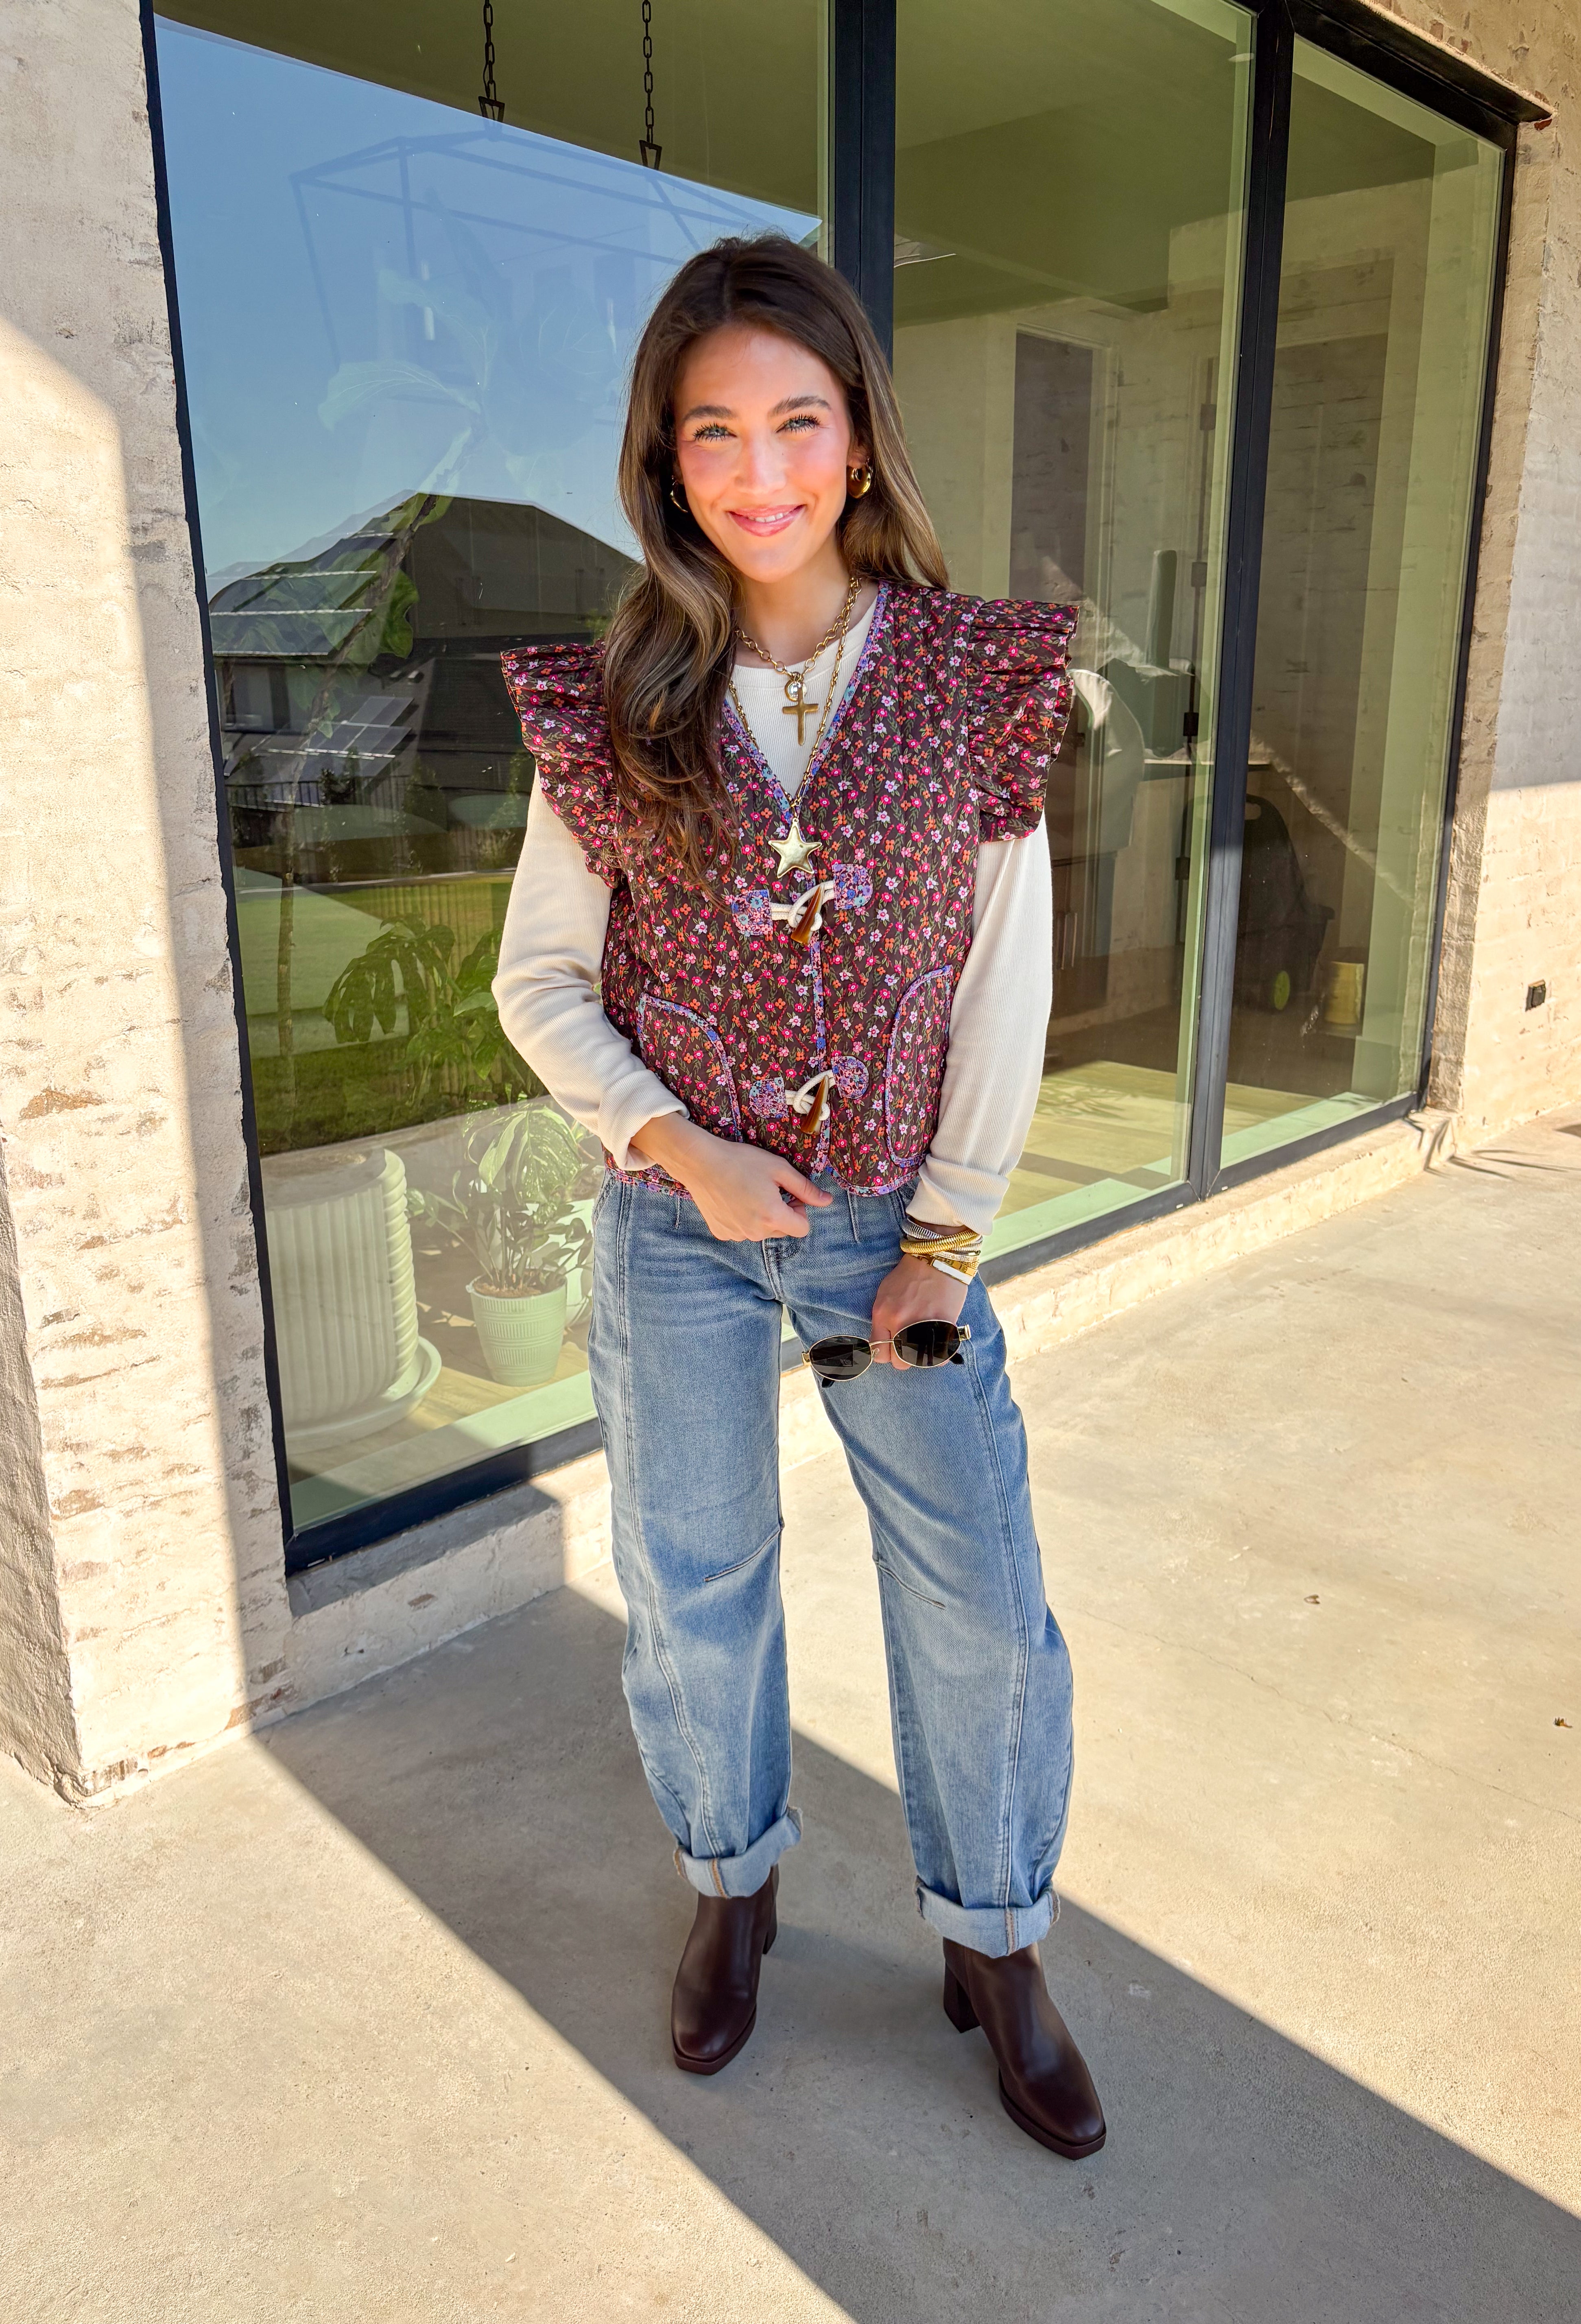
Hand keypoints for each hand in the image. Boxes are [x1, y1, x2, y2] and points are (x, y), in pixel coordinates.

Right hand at [631, 1114, 832, 1241]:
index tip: (789, 1194)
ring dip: (763, 1217)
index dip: (801, 1210)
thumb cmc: (741, 1161)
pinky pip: (743, 1231)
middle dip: (783, 1213)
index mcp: (773, 1216)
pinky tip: (734, 1199)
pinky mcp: (722, 1233)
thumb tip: (827, 1201)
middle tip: (769, 1189)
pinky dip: (743, 1219)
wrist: (700, 1162)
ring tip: (749, 1192)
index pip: (802, 1228)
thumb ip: (805, 1189)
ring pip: (762, 1232)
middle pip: (783, 1230)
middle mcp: (755, 1232)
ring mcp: (737, 1234)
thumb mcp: (779, 1169)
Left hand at [869, 1253, 969, 1366]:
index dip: (885, 1353)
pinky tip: (939, 1346)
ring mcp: (923, 1327)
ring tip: (924, 1346)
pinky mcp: (944, 1327)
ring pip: (919, 1362)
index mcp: (883, 1315)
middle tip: (909, 1347)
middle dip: (902, 1358)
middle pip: (898, 1362)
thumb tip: (885, 1338)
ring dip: (922, 1358)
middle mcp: (900, 1324)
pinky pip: (940, 1356)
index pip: (878, 1351)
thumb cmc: (909, 1274)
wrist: (936, 1259)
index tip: (891, 1349)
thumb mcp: (885, 1293)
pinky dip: (940, 1356)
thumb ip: (883, 1318)